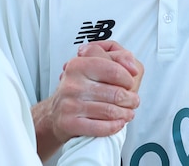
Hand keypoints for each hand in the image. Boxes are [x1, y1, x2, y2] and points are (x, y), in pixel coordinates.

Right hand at [33, 40, 142, 160]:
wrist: (55, 113)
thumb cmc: (79, 89)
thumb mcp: (92, 67)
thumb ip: (116, 59)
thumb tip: (133, 68)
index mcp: (78, 65)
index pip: (114, 70)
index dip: (128, 79)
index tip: (130, 83)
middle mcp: (72, 84)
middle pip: (116, 93)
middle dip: (131, 99)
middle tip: (133, 101)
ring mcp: (70, 104)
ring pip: (110, 111)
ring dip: (125, 114)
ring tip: (128, 113)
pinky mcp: (69, 123)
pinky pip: (100, 127)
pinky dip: (114, 127)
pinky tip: (118, 123)